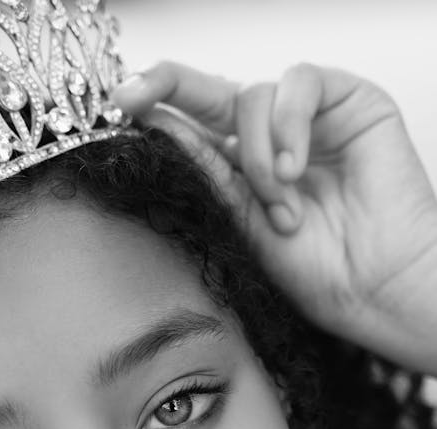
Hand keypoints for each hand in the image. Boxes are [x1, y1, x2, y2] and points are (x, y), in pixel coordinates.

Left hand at [112, 62, 436, 375]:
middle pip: (211, 91)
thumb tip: (157, 125)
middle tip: (130, 96)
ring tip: (281, 203)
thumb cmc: (315, 270)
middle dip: (167, 86)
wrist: (373, 287)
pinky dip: (291, 124)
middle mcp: (269, 138)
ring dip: (258, 154)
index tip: (114, 107)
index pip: (192, 125)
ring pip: (253, 96)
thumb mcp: (239, 222)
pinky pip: (301, 82)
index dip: (155, 108)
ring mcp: (308, 119)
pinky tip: (296, 170)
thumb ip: (206, 172)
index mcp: (239, 168)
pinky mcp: (349, 102)